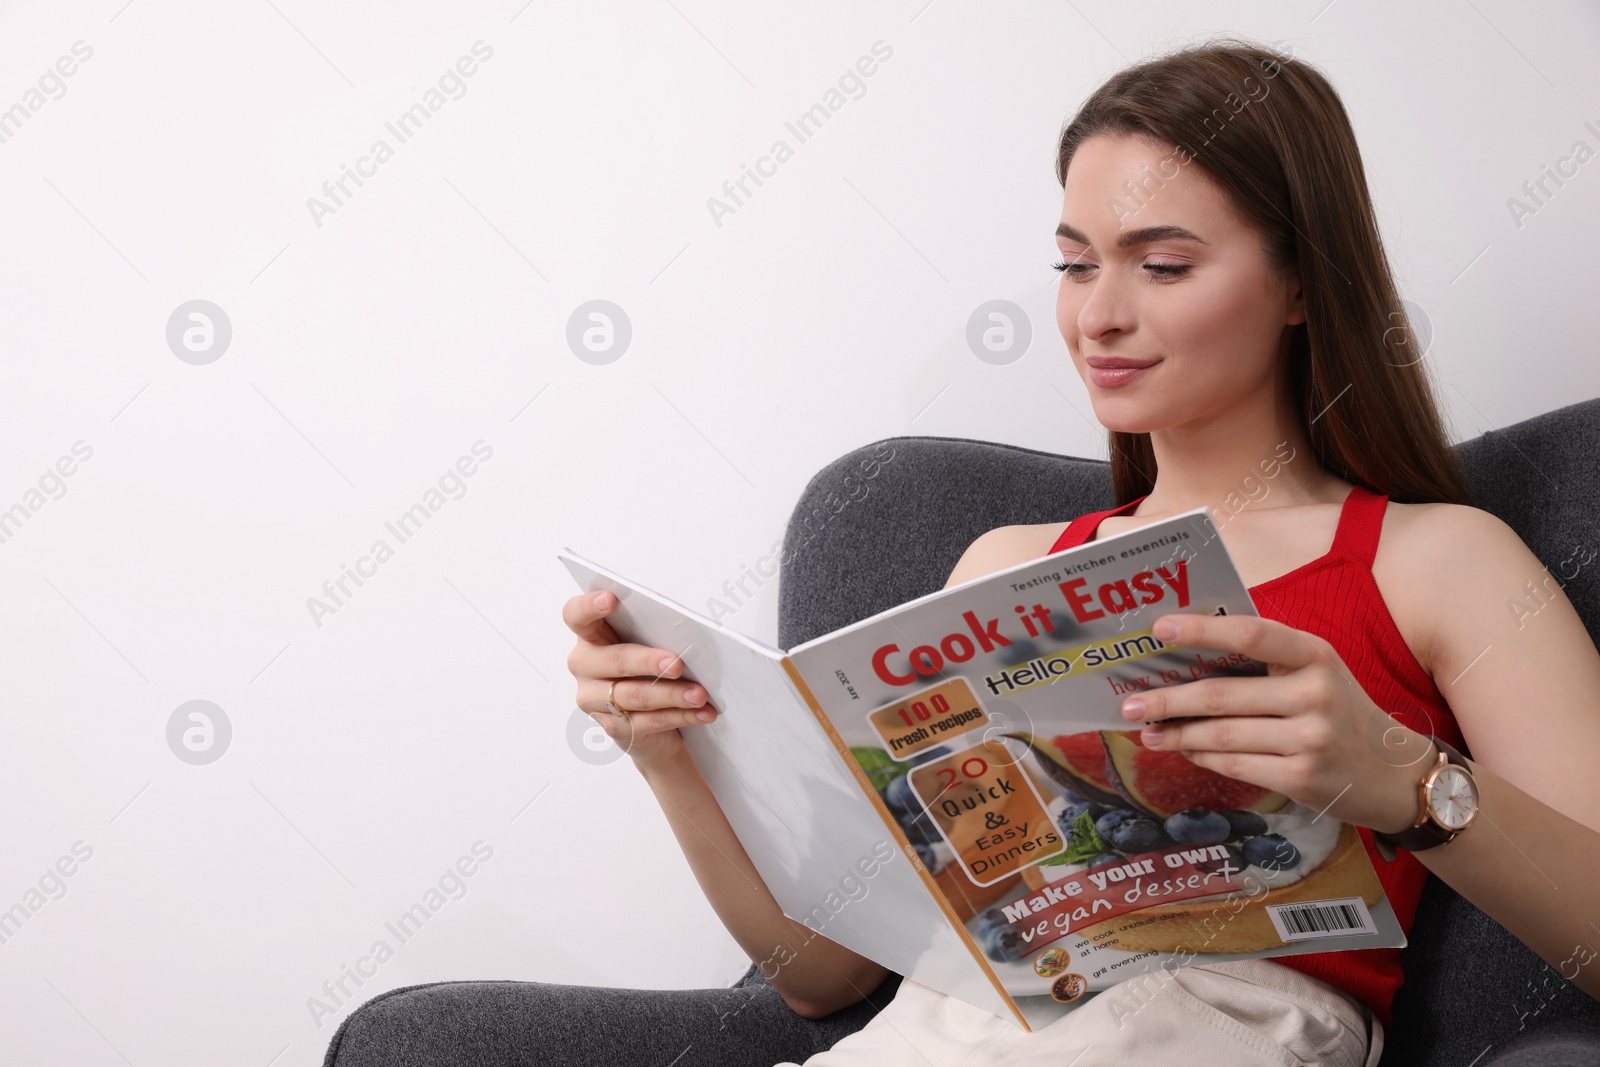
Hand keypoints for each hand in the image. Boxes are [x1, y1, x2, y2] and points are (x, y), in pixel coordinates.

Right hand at [562, 590, 718, 767]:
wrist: (648, 720)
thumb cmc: (647, 669)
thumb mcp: (647, 644)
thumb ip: (654, 633)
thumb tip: (689, 629)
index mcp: (591, 636)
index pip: (576, 615)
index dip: (589, 606)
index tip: (610, 599)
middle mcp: (585, 665)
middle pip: (614, 660)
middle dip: (648, 662)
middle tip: (677, 664)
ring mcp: (594, 699)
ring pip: (634, 695)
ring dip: (672, 694)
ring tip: (699, 694)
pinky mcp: (614, 726)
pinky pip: (649, 721)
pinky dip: (681, 715)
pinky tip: (702, 712)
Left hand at [1118, 613, 1434, 835]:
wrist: (1396, 774)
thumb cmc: (1340, 711)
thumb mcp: (1317, 672)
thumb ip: (1266, 659)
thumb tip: (1188, 654)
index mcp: (1315, 655)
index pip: (1252, 635)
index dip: (1202, 630)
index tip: (1159, 629)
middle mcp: (1315, 693)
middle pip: (1221, 695)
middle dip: (1167, 700)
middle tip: (1129, 703)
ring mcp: (1310, 739)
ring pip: (1221, 735)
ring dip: (1177, 735)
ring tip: (1147, 731)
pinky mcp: (1302, 778)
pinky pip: (1235, 765)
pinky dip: (1203, 758)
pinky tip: (1185, 751)